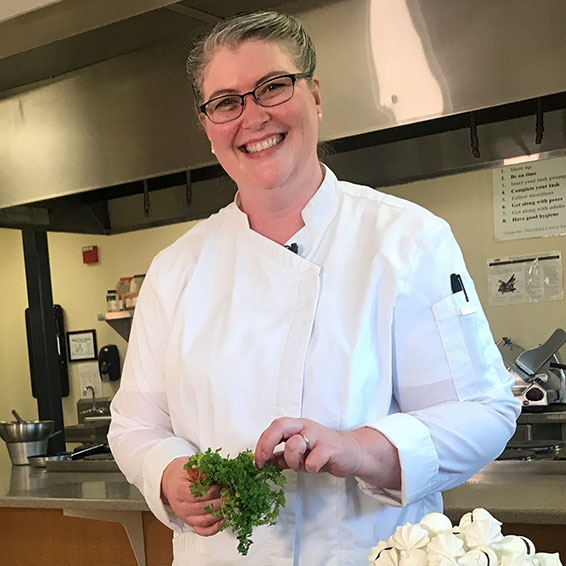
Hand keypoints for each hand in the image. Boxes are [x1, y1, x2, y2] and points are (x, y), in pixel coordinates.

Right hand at [160, 457, 224, 535]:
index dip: (210, 492)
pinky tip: (224, 518)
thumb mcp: (191, 466)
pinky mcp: (191, 524)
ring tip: (228, 504)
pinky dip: (215, 527)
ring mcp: (186, 517)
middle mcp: (180, 506)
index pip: (196, 495)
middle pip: (201, 509)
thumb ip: (203, 470)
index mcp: (179, 490)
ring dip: (219, 514)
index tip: (220, 487)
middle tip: (229, 495)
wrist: (171, 482)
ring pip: (204, 521)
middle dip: (219, 502)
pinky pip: (203, 531)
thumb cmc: (182, 474)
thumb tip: (219, 472)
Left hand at [255, 418, 400, 489]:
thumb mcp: (301, 453)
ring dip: (293, 461)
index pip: (274, 427)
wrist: (353, 453)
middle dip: (267, 444)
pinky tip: (318, 466)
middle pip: (280, 426)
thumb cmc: (324, 451)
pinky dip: (311, 468)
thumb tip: (265, 461)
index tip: (258, 461)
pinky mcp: (330, 448)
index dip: (262, 443)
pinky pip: (312, 461)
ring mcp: (318, 436)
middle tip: (263, 461)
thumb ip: (283, 455)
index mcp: (297, 426)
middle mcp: (306, 427)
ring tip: (303, 465)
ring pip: (294, 445)